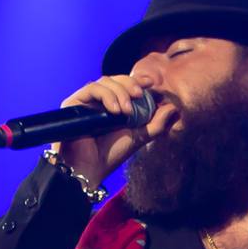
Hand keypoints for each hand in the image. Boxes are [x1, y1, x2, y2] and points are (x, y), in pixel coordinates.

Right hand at [52, 74, 182, 186]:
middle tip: (139, 96)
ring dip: (120, 92)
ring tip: (126, 111)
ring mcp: (85, 102)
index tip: (150, 83)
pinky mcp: (73, 103)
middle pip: (115, 79)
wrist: (90, 169)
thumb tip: (174, 107)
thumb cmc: (112, 155)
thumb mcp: (140, 136)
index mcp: (112, 105)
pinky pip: (92, 89)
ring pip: (104, 81)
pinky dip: (107, 96)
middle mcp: (97, 101)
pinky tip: (115, 110)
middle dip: (130, 84)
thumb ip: (157, 123)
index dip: (137, 80)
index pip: (124, 85)